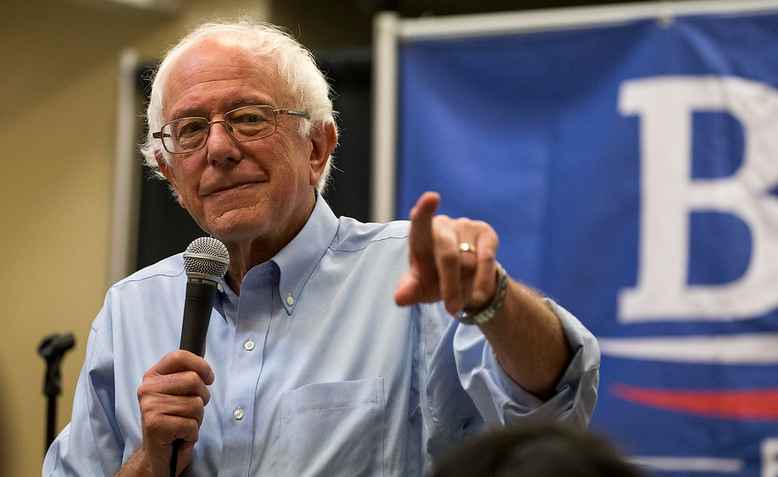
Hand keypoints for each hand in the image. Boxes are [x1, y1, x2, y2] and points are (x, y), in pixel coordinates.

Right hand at [135, 350, 213, 475]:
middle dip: (202, 397)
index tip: (209, 378)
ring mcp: (149, 406)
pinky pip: (191, 424)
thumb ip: (187, 377)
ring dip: (197, 418)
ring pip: (195, 404)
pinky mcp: (155, 424)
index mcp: (153, 376)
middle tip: (192, 410)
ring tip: (184, 424)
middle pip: (193, 380)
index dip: (201, 365)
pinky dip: (192, 433)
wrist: (157, 453)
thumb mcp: (177, 394)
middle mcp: (147, 389)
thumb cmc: (173, 420)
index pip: (179, 356)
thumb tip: (206, 370)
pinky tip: (180, 436)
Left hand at [394, 192, 499, 314]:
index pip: (420, 222)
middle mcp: (442, 225)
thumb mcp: (421, 289)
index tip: (431, 197)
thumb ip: (410, 291)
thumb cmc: (435, 281)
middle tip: (451, 309)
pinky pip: (487, 260)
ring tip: (460, 302)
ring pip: (469, 261)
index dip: (425, 211)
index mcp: (420, 236)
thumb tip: (399, 298)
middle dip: (449, 285)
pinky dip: (484, 281)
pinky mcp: (486, 233)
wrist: (467, 282)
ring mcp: (465, 226)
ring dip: (467, 287)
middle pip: (448, 255)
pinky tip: (479, 294)